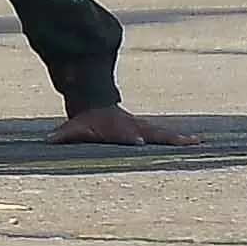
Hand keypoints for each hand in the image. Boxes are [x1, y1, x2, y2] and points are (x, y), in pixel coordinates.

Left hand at [51, 104, 199, 146]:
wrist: (96, 102)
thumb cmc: (85, 120)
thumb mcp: (74, 128)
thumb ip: (63, 136)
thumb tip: (48, 142)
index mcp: (117, 128)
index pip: (126, 133)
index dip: (131, 137)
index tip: (139, 141)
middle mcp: (134, 126)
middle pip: (151, 132)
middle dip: (164, 138)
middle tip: (183, 142)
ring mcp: (144, 126)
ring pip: (163, 132)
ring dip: (179, 138)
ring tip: (198, 142)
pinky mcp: (149, 129)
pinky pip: (166, 135)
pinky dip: (180, 139)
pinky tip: (198, 143)